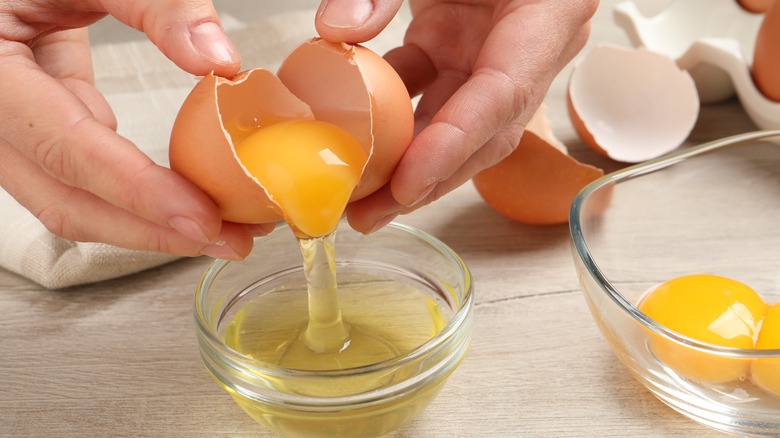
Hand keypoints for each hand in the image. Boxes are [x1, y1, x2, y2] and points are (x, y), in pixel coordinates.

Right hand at [0, 0, 261, 259]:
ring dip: (146, 220)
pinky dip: (135, 190)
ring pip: (72, 197)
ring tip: (219, 229)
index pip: (64, 146)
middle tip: (228, 240)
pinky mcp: (36, 123)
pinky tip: (186, 195)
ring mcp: (8, 123)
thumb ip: (156, 2)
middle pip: (64, 198)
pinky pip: (82, 172)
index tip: (200, 217)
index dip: (134, 189)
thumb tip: (220, 62)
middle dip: (150, 229)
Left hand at [315, 0, 598, 232]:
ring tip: (357, 203)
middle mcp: (531, 48)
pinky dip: (391, 123)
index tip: (407, 183)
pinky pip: (429, 96)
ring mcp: (495, 55)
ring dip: (407, 164)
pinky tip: (354, 146)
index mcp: (548, 14)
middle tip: (368, 216)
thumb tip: (334, 32)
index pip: (504, 92)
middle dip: (426, 180)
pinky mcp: (462, 52)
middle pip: (482, 131)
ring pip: (456, 126)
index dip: (456, 143)